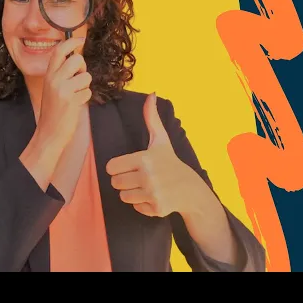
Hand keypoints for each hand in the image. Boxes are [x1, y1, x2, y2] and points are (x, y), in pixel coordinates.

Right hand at [35, 37, 91, 154]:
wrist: (49, 132)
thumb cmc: (54, 110)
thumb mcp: (53, 88)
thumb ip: (62, 73)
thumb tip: (77, 58)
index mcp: (48, 75)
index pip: (59, 51)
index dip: (71, 42)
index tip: (81, 39)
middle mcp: (54, 80)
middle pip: (77, 59)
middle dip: (83, 68)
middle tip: (78, 79)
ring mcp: (62, 90)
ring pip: (86, 76)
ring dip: (85, 86)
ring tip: (75, 95)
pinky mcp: (71, 100)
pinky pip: (88, 91)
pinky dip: (85, 98)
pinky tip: (75, 105)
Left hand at [106, 93, 205, 217]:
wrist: (190, 188)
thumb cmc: (170, 162)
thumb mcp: (161, 140)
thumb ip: (151, 118)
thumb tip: (151, 94)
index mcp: (144, 158)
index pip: (111, 167)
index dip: (119, 167)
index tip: (131, 166)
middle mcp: (148, 176)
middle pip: (115, 183)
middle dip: (125, 180)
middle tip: (140, 177)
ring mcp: (152, 194)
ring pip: (123, 196)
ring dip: (132, 193)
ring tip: (147, 186)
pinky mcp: (156, 208)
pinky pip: (135, 207)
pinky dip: (142, 204)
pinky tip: (154, 196)